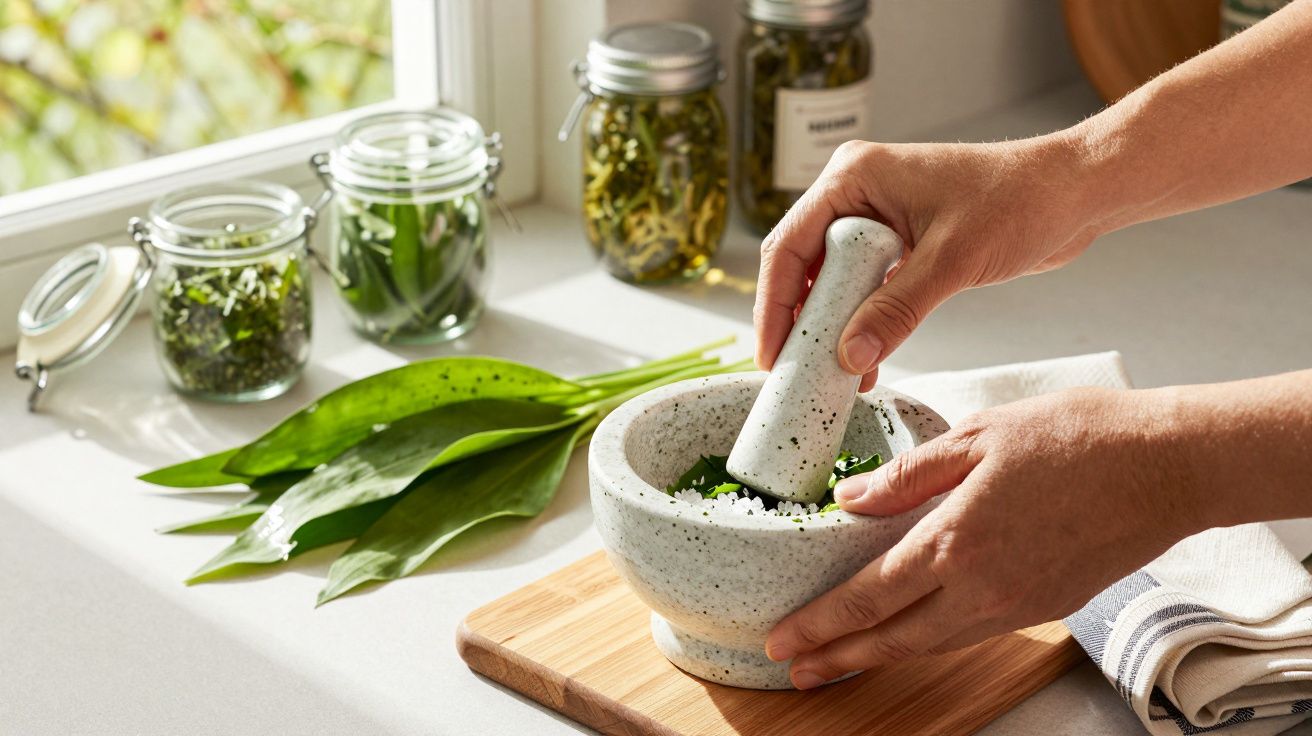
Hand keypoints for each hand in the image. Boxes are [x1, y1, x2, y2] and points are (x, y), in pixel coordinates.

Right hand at [754, 136, 1101, 389]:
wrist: (1074, 193)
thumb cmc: (1020, 202)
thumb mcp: (951, 261)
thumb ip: (896, 310)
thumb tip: (850, 357)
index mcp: (854, 176)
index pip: (790, 246)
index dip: (775, 306)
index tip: (773, 355)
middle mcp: (857, 192)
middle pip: (802, 264)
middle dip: (796, 321)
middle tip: (790, 373)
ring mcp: (876, 216)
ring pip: (831, 280)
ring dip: (829, 327)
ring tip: (823, 377)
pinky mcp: (900, 240)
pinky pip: (863, 286)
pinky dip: (860, 322)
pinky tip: (863, 363)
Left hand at [764, 387, 1207, 688]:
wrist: (1167, 466)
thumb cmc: (1077, 438)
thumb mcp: (977, 437)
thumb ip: (907, 477)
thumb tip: (850, 500)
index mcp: (955, 541)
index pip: (868, 597)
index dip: (820, 624)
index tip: (782, 640)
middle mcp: (982, 587)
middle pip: (892, 638)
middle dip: (837, 657)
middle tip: (794, 669)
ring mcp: (1017, 604)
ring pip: (931, 643)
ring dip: (880, 655)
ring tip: (840, 661)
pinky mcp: (1045, 605)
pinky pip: (970, 632)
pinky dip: (929, 640)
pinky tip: (911, 633)